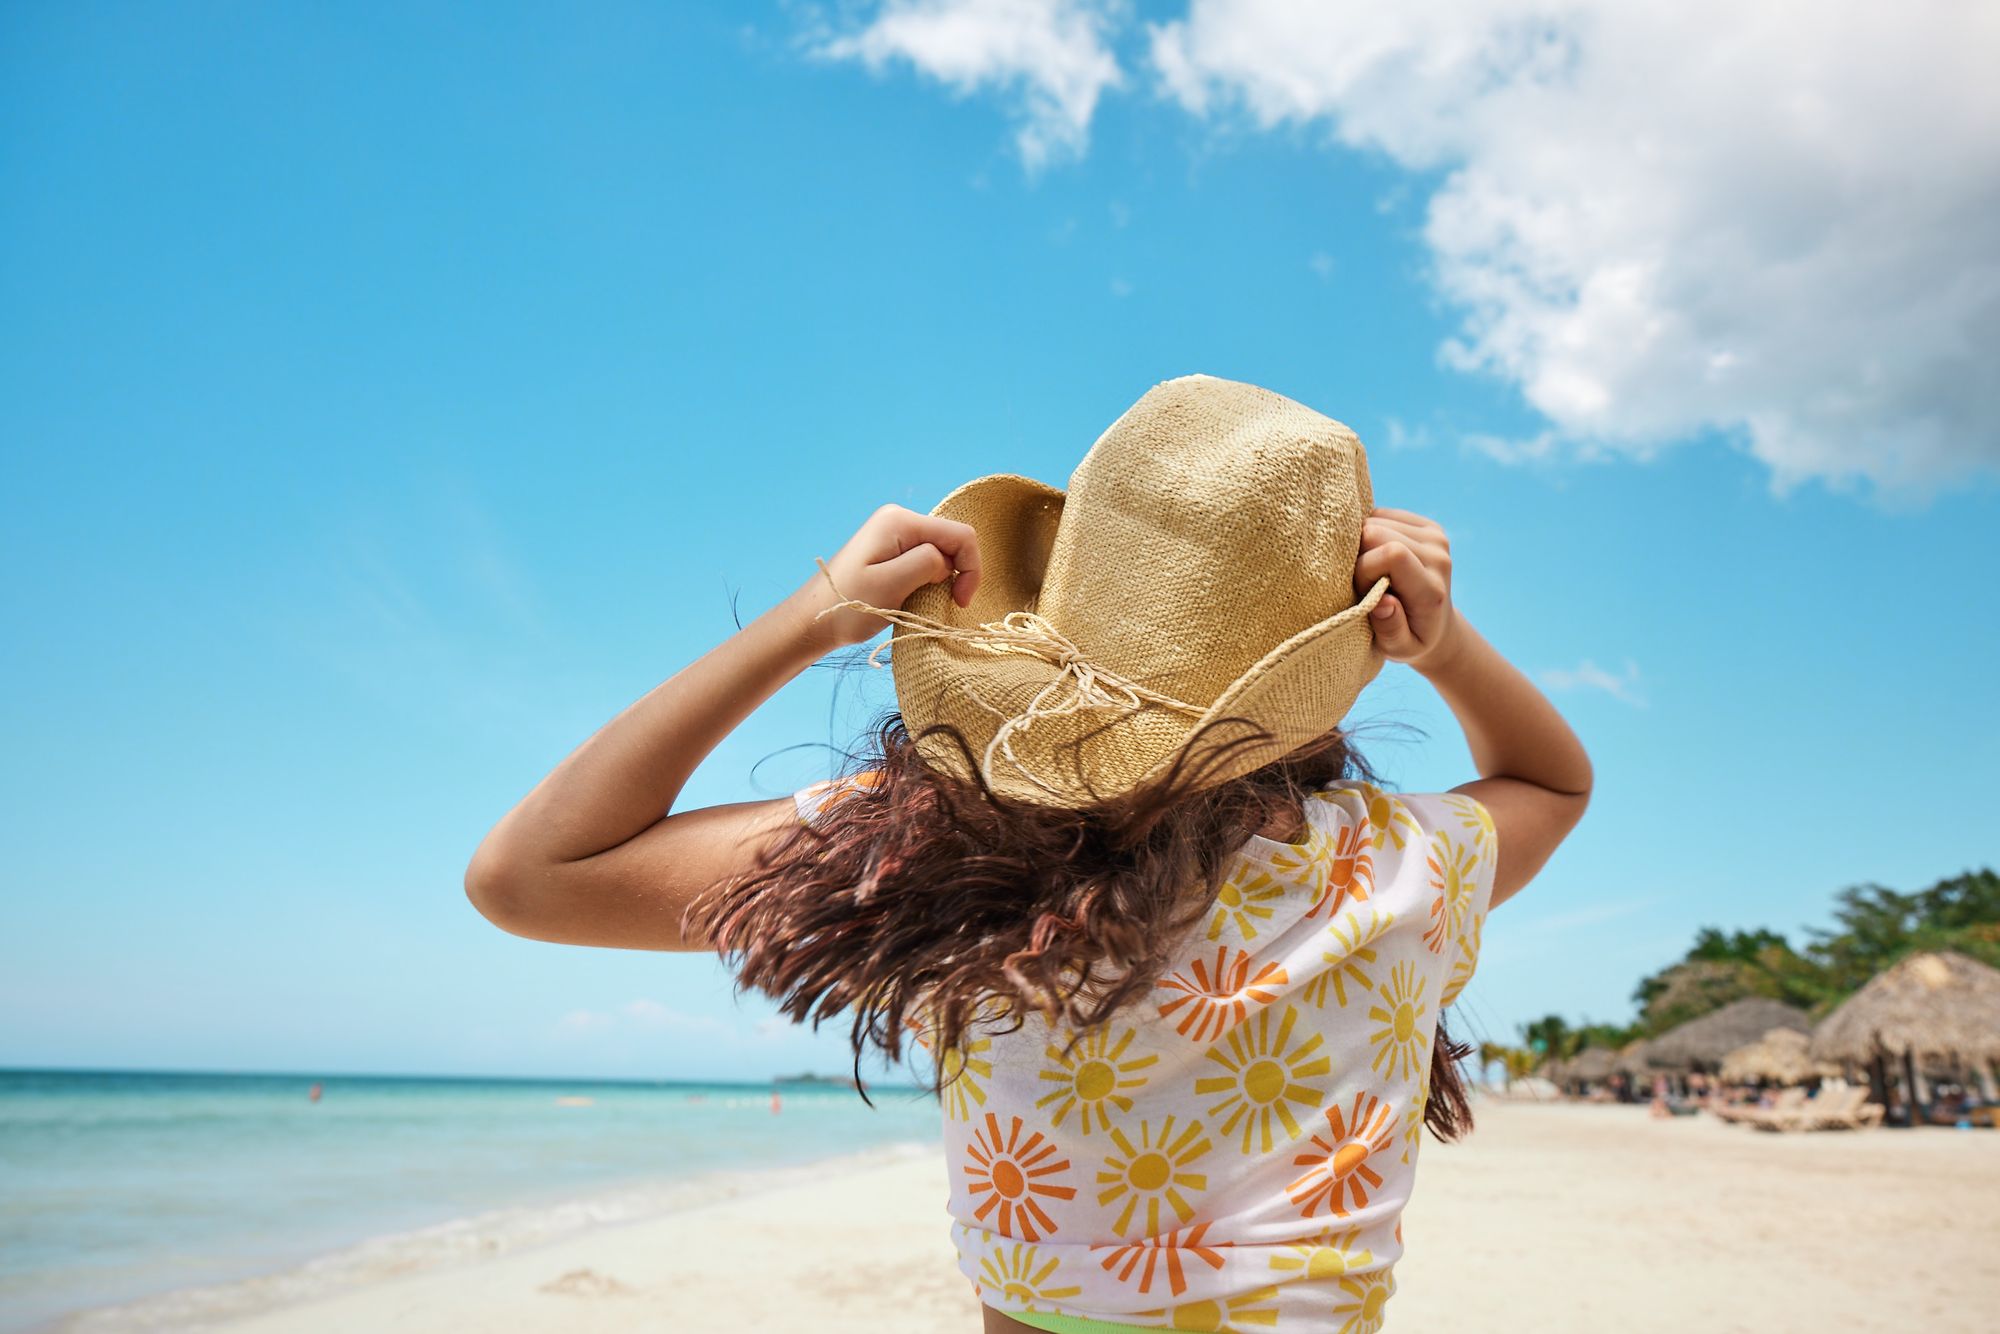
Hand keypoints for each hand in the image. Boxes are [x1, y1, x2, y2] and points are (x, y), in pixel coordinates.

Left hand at [800, 504, 983, 649]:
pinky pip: (926, 560)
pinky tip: (913, 596)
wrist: (815, 619)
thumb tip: (946, 562)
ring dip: (941, 579)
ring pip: (941, 553)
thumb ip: (927, 564)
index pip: (960, 535)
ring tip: (921, 601)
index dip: (970, 568)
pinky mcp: (892, 549)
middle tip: (943, 604)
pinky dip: (928, 580)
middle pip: (952, 542)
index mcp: (900, 521)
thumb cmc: (850, 605)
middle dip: (956, 573)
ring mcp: (895, 533)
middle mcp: (900, 519)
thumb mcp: (892, 584)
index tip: (960, 602)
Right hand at [1354, 506, 1458, 669]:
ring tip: (1370, 570)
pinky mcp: (1427, 525)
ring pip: (1374, 519)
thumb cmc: (1411, 640)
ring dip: (1361, 544)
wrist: (1439, 627)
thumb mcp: (1399, 648)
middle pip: (1376, 531)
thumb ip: (1390, 629)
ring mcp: (1435, 536)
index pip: (1392, 554)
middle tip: (1362, 581)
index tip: (1362, 592)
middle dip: (1357, 555)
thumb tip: (1383, 602)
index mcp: (1431, 589)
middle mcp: (1438, 556)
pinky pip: (1380, 514)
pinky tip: (1375, 554)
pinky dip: (1369, 531)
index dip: (1364, 568)